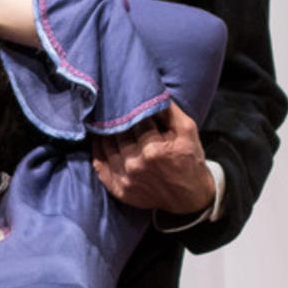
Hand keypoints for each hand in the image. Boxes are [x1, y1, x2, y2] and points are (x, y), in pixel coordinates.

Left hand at [91, 102, 215, 215]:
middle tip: (110, 103)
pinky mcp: (118, 189)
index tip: (127, 96)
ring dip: (103, 130)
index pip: (135, 119)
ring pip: (106, 146)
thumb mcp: (188, 131)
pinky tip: (99, 138)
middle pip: (117, 132)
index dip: (132, 106)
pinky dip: (97, 149)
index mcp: (153, 150)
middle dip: (115, 116)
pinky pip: (99, 164)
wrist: (190, 198)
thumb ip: (169, 110)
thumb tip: (151, 89)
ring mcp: (125, 179)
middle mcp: (136, 165)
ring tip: (103, 117)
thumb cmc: (189, 160)